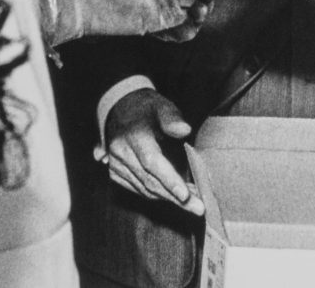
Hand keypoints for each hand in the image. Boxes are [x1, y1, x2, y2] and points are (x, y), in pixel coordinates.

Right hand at [101, 89, 202, 212]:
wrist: (119, 109)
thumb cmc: (146, 108)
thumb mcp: (162, 106)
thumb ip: (172, 118)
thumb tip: (185, 130)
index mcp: (134, 135)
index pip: (152, 162)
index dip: (169, 180)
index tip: (185, 195)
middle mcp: (121, 152)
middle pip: (149, 181)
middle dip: (175, 197)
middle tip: (199, 207)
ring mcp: (116, 165)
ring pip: (144, 189)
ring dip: (169, 198)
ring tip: (193, 203)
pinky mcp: (116, 173)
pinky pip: (138, 189)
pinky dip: (157, 195)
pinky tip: (176, 196)